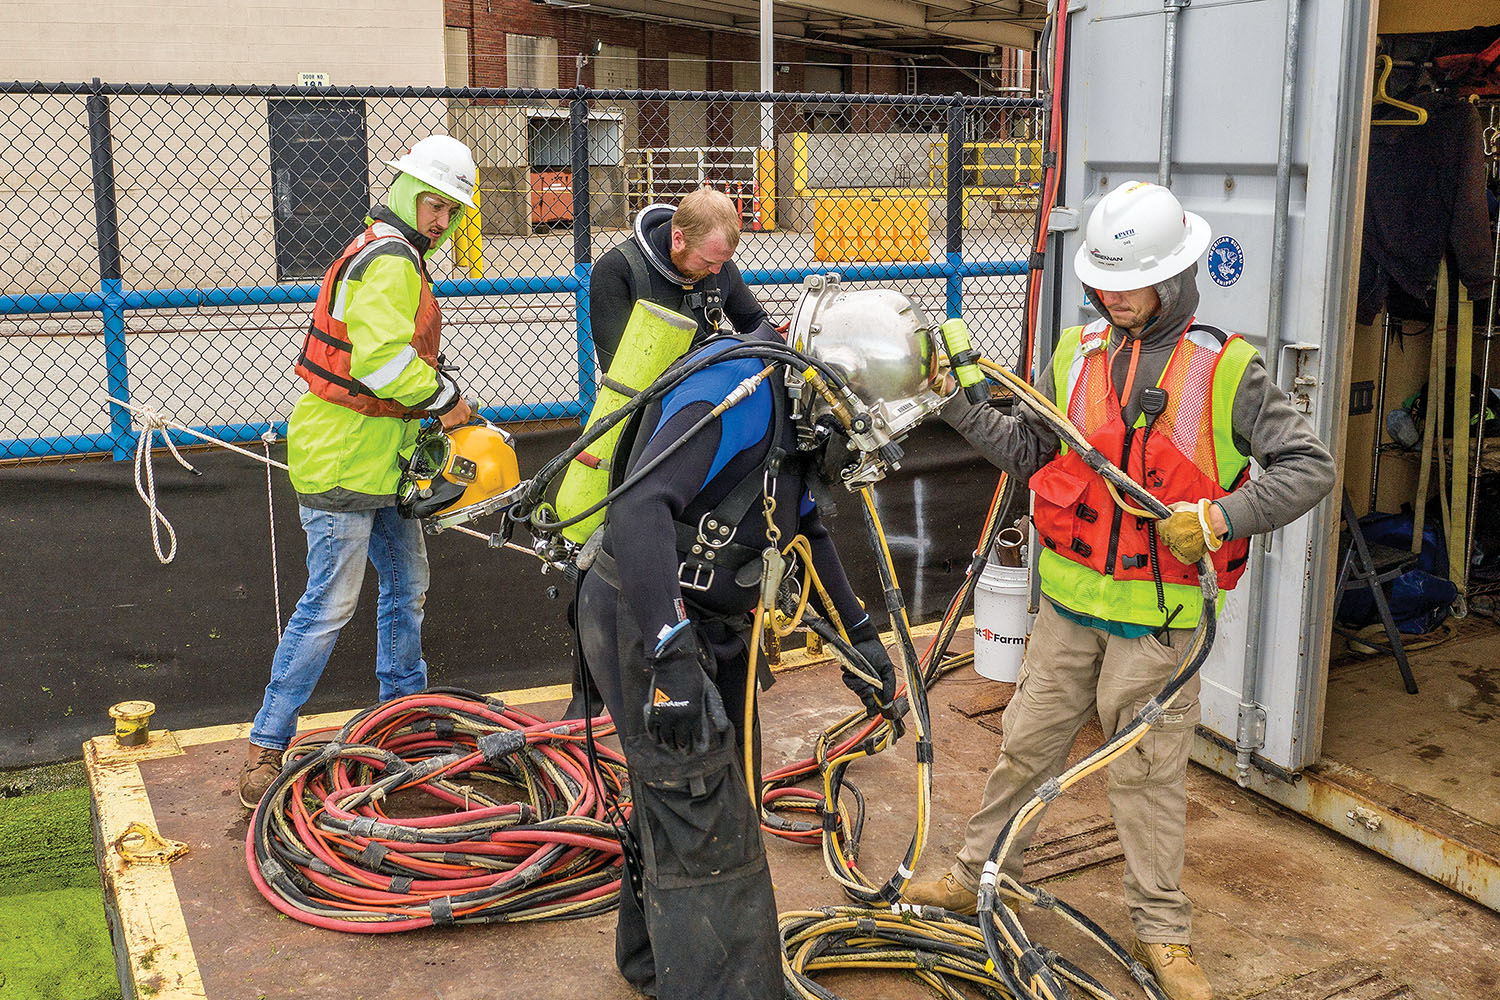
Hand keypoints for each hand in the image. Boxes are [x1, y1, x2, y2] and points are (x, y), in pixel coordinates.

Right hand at [439, 397, 471, 428]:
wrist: (444, 399)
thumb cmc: (451, 397)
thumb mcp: (460, 399)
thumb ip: (462, 405)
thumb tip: (461, 404)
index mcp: (467, 412)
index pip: (466, 418)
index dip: (461, 416)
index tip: (457, 415)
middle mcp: (463, 418)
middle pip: (461, 422)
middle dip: (456, 420)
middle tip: (451, 415)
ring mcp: (456, 422)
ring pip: (453, 424)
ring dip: (450, 421)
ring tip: (446, 414)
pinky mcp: (449, 424)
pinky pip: (446, 425)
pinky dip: (444, 423)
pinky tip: (443, 417)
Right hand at [642, 626, 729, 751]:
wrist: (674, 662)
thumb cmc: (694, 676)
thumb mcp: (710, 692)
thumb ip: (716, 710)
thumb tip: (723, 729)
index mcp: (695, 713)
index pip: (696, 737)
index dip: (697, 746)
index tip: (696, 751)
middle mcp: (680, 717)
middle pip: (681, 741)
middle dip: (683, 748)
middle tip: (684, 752)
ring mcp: (665, 714)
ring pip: (666, 738)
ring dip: (670, 745)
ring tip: (672, 747)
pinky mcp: (653, 710)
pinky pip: (652, 730)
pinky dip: (655, 737)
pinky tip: (659, 740)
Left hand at [841, 617, 898, 715]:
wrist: (868, 642)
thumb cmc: (879, 656)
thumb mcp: (888, 672)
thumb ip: (889, 687)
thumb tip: (888, 703)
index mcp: (876, 687)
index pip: (873, 702)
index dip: (873, 708)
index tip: (874, 711)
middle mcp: (865, 685)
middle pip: (864, 699)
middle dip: (867, 698)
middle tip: (870, 691)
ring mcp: (856, 679)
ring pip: (856, 690)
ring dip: (860, 687)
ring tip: (866, 680)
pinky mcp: (848, 672)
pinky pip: (847, 680)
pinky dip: (853, 678)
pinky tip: (859, 672)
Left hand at [1157, 500, 1223, 564]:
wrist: (1211, 523)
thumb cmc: (1197, 514)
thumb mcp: (1181, 505)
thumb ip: (1171, 509)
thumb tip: (1167, 510)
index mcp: (1166, 527)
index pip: (1158, 527)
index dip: (1164, 523)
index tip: (1168, 523)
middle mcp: (1170, 539)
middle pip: (1164, 538)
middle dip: (1169, 533)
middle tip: (1179, 529)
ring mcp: (1178, 548)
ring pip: (1172, 547)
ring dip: (1177, 543)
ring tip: (1186, 537)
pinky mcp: (1187, 555)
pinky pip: (1182, 557)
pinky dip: (1184, 553)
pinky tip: (1188, 546)